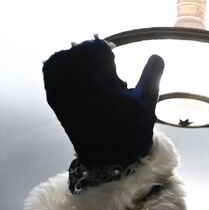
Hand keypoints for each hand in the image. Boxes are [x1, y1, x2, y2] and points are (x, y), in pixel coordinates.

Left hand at [42, 39, 163, 170]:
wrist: (110, 159)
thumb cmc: (130, 131)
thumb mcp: (146, 101)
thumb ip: (151, 75)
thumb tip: (157, 56)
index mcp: (94, 84)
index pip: (94, 50)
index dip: (106, 52)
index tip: (114, 59)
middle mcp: (72, 86)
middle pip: (76, 53)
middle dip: (91, 56)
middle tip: (104, 67)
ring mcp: (59, 94)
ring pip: (60, 61)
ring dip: (75, 61)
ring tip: (91, 73)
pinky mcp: (54, 101)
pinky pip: (50, 74)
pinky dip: (61, 69)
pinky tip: (77, 78)